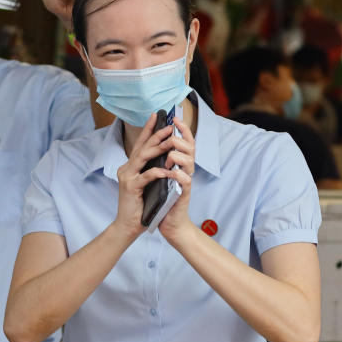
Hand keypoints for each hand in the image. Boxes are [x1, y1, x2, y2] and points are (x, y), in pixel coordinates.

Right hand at [113, 113, 174, 237]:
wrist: (127, 226)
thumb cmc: (139, 206)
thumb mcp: (146, 184)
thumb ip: (150, 170)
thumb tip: (164, 157)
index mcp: (130, 167)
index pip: (140, 144)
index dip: (148, 130)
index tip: (156, 116)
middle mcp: (126, 168)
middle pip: (142, 147)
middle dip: (156, 135)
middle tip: (169, 126)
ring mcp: (127, 177)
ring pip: (142, 157)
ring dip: (157, 148)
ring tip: (170, 140)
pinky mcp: (131, 188)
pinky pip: (146, 176)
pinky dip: (157, 172)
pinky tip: (167, 170)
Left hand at [157, 117, 195, 242]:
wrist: (168, 223)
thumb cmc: (162, 199)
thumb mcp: (159, 176)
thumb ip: (159, 161)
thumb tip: (151, 144)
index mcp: (179, 164)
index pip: (184, 142)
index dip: (182, 129)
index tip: (174, 117)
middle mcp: (185, 170)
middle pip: (190, 147)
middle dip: (179, 139)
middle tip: (170, 137)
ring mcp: (186, 181)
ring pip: (189, 161)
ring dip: (177, 156)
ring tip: (169, 157)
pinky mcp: (184, 194)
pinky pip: (185, 180)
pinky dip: (178, 174)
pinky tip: (170, 172)